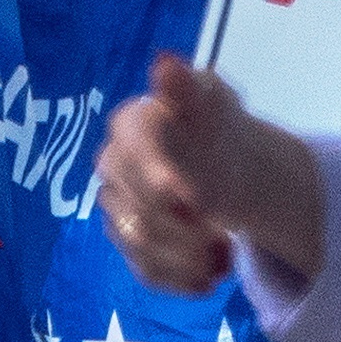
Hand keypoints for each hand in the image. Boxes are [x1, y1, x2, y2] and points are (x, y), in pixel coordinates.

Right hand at [100, 53, 326, 290]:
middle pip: (135, 205)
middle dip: (184, 222)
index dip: (158, 176)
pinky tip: (214, 270)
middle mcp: (111, 165)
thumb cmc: (217, 130)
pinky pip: (146, 272)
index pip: (130, 149)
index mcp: (129, 124)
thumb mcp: (215, 104)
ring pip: (141, 243)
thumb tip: (166, 63)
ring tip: (226, 244)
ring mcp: (116, 207)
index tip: (194, 198)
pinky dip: (186, 278)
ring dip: (191, 253)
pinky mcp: (127, 244)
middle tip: (222, 220)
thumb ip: (189, 92)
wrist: (229, 167)